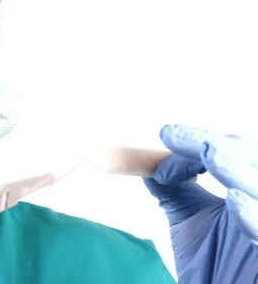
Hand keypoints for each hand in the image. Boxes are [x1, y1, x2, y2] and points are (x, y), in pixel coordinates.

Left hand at [143, 124, 257, 283]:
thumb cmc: (212, 265)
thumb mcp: (189, 219)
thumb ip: (174, 188)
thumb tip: (151, 162)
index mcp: (249, 191)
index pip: (235, 152)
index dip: (201, 141)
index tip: (167, 134)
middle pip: (253, 161)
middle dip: (223, 148)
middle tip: (190, 142)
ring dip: (235, 169)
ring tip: (210, 155)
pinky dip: (253, 216)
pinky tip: (235, 200)